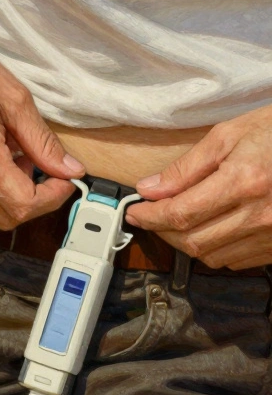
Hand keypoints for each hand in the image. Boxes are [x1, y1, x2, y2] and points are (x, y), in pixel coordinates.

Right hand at [0, 11, 83, 229]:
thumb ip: (42, 141)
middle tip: (40, 168)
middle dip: (32, 200)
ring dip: (4, 193)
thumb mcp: (12, 98)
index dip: (52, 197)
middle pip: (4, 217)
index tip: (63, 180)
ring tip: (6, 154)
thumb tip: (69, 168)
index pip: (24, 206)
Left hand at [126, 106, 271, 269]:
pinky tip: (212, 228)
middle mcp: (260, 214)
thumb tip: (150, 189)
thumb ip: (186, 167)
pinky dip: (216, 249)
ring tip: (180, 221)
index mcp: (244, 182)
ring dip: (187, 242)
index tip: (135, 212)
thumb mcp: (230, 134)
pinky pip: (237, 260)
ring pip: (212, 256)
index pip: (180, 214)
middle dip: (163, 231)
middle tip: (152, 216)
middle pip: (192, 241)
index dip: (149, 217)